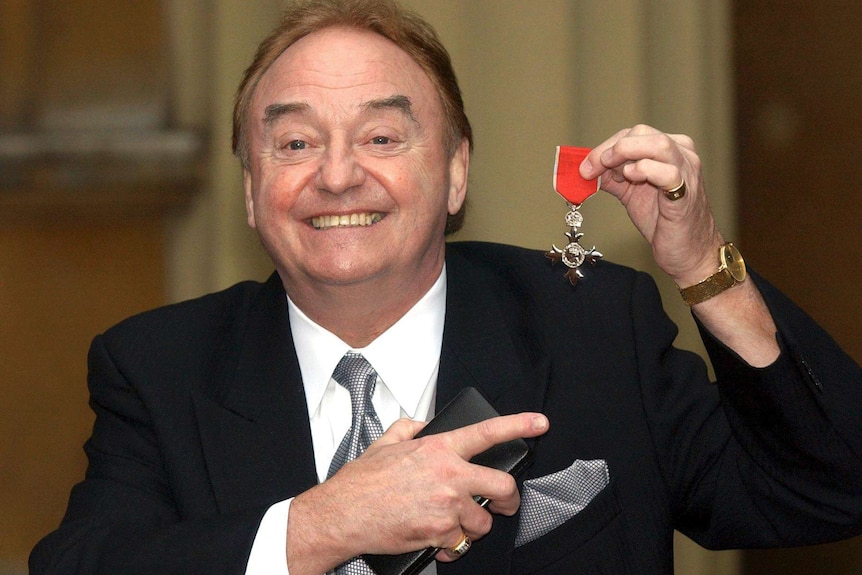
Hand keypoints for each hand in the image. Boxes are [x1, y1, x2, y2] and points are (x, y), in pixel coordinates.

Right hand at [286, 412, 548, 573]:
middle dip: (509, 500)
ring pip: (482, 522)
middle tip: (503, 505)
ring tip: (453, 526)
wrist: (343, 514)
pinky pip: (461, 543)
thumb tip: (421, 423)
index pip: (487, 432)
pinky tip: (438, 541)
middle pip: (503, 486)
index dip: (519, 425)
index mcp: (438, 448)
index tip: (540, 423)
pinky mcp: (440, 532)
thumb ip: (408, 428)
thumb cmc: (361, 481)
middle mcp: (448, 474)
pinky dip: (452, 546)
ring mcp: (447, 505)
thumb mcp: (385, 443)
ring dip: (472, 528)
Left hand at [579, 124, 722, 286]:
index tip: (586, 165)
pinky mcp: (686, 194)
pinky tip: (631, 177)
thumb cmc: (663, 220)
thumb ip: (612, 177)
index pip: (634, 134)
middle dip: (611, 148)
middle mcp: (682, 155)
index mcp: (669, 150)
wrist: (686, 251)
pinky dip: (645, 170)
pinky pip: (668, 173)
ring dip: (625, 152)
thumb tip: (586, 168)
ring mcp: (687, 172)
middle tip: (592, 168)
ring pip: (658, 145)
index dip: (606, 146)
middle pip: (643, 133)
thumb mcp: (631, 192)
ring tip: (610, 170)